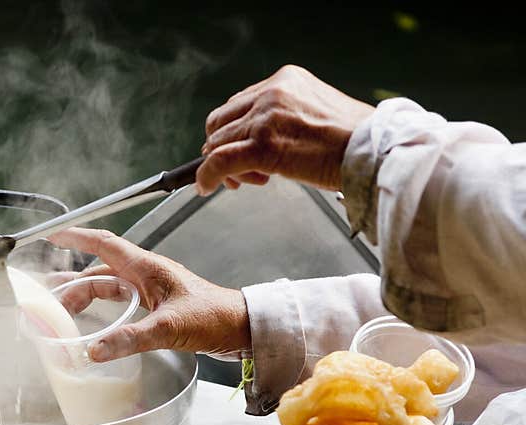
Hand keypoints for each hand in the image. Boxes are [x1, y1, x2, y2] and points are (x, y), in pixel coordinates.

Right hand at [48, 228, 250, 361]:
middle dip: (72, 282)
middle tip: (49, 299)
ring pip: (109, 288)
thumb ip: (130, 338)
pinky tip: (95, 325)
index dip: (76, 238)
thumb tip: (95, 349)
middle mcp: (146, 274)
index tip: (52, 236)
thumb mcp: (168, 326)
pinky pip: (122, 304)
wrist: (241, 327)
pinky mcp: (157, 306)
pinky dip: (104, 312)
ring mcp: (151, 290)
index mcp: (147, 268)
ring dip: (85, 297)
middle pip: (99, 271)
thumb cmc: (214, 316)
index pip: (103, 244)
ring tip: (62, 310)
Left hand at [196, 65, 373, 194]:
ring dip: (224, 166)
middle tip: (241, 171)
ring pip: (218, 142)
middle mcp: (271, 92)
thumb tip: (263, 138)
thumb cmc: (355, 141)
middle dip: (225, 147)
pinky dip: (207, 176)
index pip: (239, 103)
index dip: (235, 131)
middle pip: (222, 121)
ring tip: (247, 181)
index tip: (242, 149)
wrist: (375, 153)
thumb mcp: (317, 113)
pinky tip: (206, 187)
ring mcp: (265, 118)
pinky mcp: (262, 146)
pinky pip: (218, 161)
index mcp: (285, 80)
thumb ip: (286, 118)